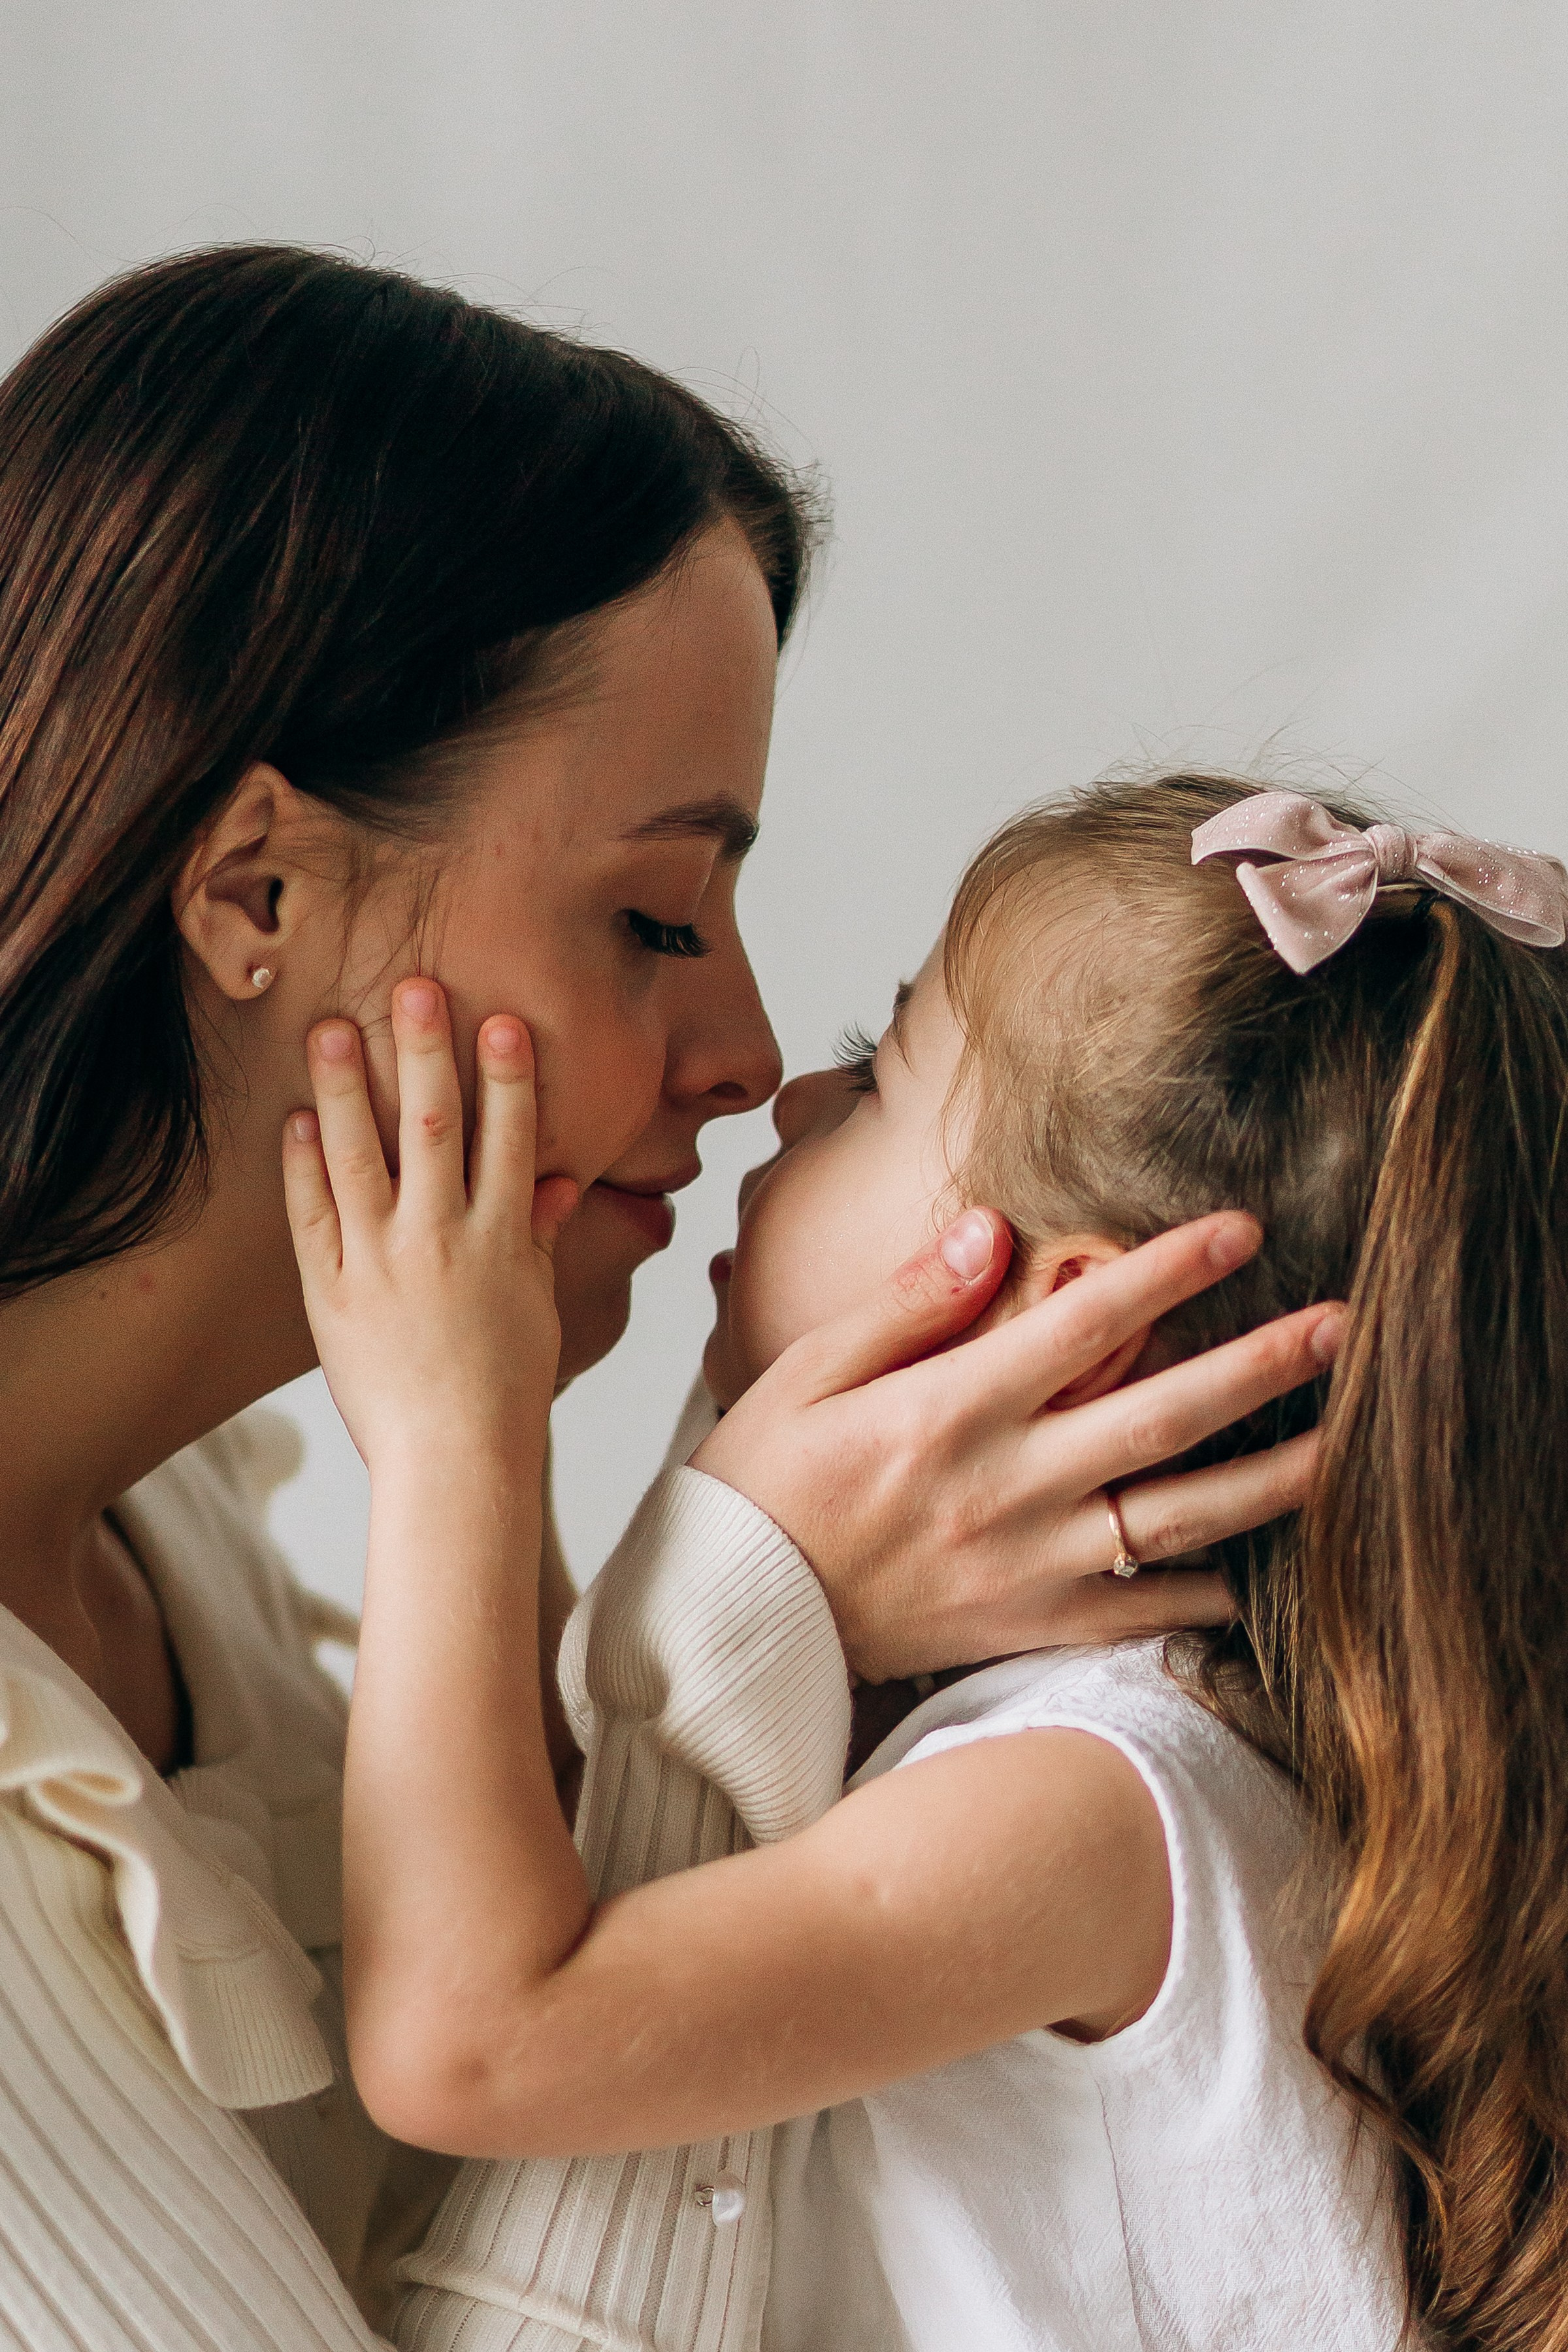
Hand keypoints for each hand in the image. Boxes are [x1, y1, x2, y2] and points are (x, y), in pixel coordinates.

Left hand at [282, 979, 577, 1474]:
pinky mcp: (332, 1292)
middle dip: (425, 1052)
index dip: (507, 1074)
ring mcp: (381, 1262)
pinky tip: (298, 1119)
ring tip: (333, 1028)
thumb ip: (537, 1234)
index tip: (501, 1020)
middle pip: (434, 1126)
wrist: (452, 1459)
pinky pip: (313, 1216)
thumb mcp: (534, 1304)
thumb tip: (556, 1179)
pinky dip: (304, 1165)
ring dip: (346, 1086)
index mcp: (500, 1239)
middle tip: (416, 987)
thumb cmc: (504, 1386)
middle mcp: (441, 1239)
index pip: (509, 1137)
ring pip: (361, 1156)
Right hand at [692, 1207, 1340, 1679]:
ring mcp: (1027, 1565)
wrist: (730, 1627)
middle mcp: (1004, 1487)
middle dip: (1263, 1364)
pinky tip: (1266, 1567)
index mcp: (948, 1411)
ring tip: (1348, 1441)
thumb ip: (906, 1302)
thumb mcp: (807, 1372)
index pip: (1084, 1322)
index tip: (1242, 1229)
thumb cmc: (762, 1487)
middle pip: (1162, 1415)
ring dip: (1272, 1476)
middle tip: (1345, 1326)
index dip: (1171, 1270)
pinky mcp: (1032, 1628)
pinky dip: (1212, 1593)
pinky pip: (1145, 1612)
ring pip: (1179, 1518)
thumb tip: (988, 1227)